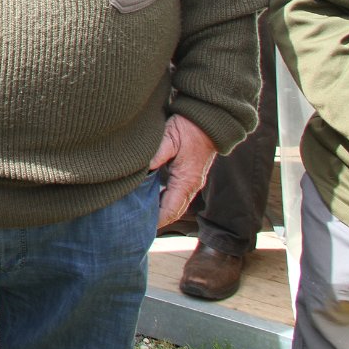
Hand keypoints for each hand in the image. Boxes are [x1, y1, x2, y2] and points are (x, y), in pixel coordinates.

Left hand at [148, 113, 217, 228]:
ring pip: (177, 204)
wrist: (210, 121)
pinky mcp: (192, 175)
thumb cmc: (189, 128)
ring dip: (163, 211)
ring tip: (143, 215)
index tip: (141, 227)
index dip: (157, 220)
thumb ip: (156, 155)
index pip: (170, 209)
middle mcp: (192, 186)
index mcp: (186, 181)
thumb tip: (143, 169)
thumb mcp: (169, 138)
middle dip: (158, 220)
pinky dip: (166, 201)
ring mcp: (193, 181)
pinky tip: (153, 199)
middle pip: (174, 211)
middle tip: (138, 225)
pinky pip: (178, 195)